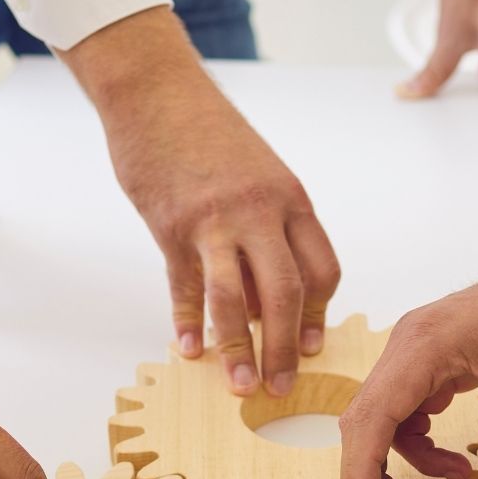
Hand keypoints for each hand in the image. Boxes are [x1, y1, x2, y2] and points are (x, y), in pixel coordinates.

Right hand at [65, 8, 339, 395]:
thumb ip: (267, 229)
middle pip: (287, 293)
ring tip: (241, 385)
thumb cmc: (208, 133)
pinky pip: (186, 286)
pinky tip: (190, 348)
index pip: (321, 269)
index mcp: (291, 199)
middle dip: (286, 348)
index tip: (311, 347)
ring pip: (237, 299)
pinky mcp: (172, 226)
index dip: (318, 315)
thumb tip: (263, 295)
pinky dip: (189, 322)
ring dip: (240, 349)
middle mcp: (260, 212)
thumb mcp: (257, 173)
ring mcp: (216, 220)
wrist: (156, 91)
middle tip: (281, 387)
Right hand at [337, 255, 477, 478]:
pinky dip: (417, 442)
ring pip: (382, 418)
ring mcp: (414, 349)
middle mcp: (407, 344)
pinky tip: (454, 461)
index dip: (361, 475)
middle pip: (364, 422)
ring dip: (402, 461)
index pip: (373, 420)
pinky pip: (403, 408)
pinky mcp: (428, 357)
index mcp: (425, 347)